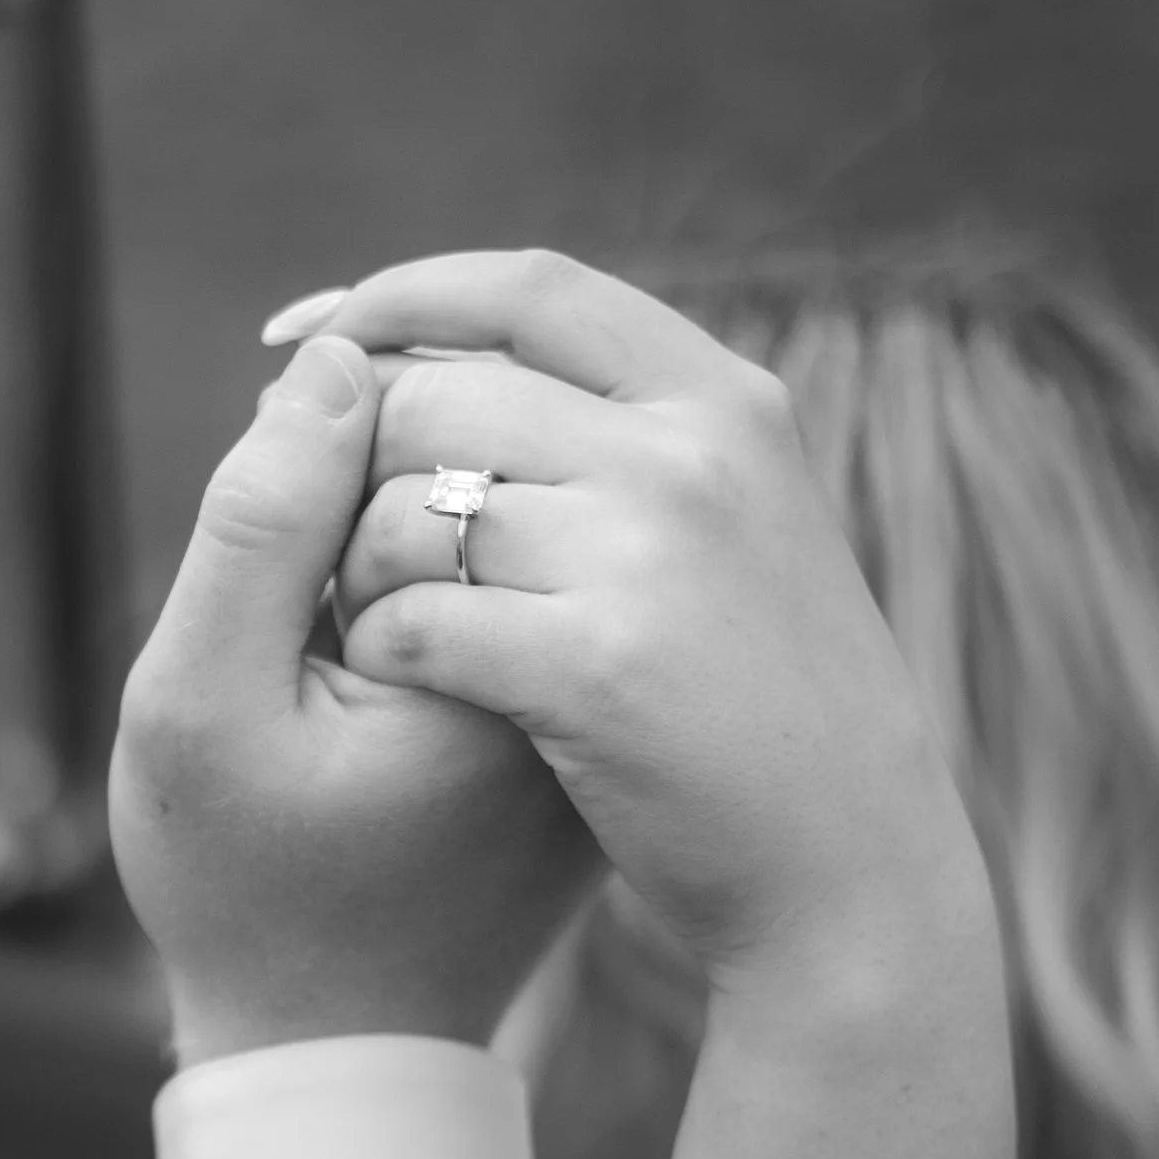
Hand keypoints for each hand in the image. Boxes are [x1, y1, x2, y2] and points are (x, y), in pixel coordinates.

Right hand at [110, 330, 601, 1061]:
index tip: (292, 653)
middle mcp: (599, 643)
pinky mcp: (595, 690)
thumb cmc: (243, 887)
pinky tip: (387, 691)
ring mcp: (613, 670)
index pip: (419, 438)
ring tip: (354, 690)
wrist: (339, 1042)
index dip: (302, 518)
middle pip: (477, 446)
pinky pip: (516, 570)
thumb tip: (337, 355)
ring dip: (391, 548)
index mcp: (517, 646)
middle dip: (355, 520)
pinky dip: (430, 597)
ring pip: (496, 499)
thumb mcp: (200, 704)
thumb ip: (255, 522)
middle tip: (319, 673)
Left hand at [301, 250, 989, 1002]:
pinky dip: (380, 652)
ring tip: (382, 626)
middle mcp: (692, 453)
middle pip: (437, 396)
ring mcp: (650, 554)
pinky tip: (402, 687)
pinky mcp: (597, 666)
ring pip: (406, 511)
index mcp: (724, 401)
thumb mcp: (740, 527)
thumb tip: (466, 354)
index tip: (307, 337)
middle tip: (344, 548)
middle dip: (355, 469)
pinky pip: (412, 621)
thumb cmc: (762, 708)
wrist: (851, 871)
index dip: (398, 297)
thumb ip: (633, 433)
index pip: (528, 287)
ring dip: (361, 572)